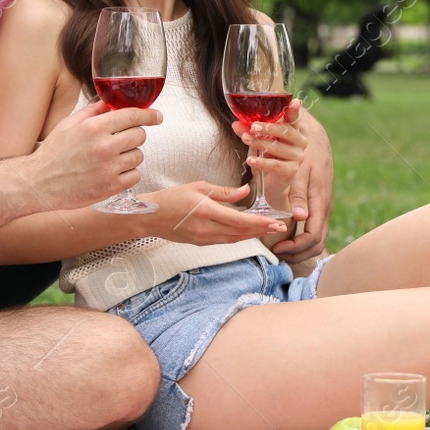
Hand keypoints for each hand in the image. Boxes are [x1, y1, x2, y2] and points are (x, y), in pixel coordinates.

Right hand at [26, 100, 160, 208]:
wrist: (39, 183)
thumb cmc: (53, 154)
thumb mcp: (69, 124)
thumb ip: (93, 111)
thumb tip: (112, 102)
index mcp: (94, 127)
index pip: (133, 115)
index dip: (149, 115)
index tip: (156, 116)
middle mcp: (104, 146)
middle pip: (140, 135)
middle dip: (133, 135)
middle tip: (120, 140)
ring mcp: (109, 168)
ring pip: (138, 156)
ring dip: (129, 155)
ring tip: (111, 158)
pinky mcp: (111, 187)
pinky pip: (135, 175)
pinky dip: (128, 173)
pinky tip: (112, 172)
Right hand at [138, 181, 289, 244]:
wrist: (149, 217)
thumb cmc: (171, 198)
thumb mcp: (198, 187)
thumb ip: (223, 191)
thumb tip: (245, 191)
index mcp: (206, 212)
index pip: (239, 220)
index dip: (259, 223)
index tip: (275, 222)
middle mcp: (206, 229)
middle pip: (241, 233)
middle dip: (262, 230)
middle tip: (280, 227)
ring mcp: (203, 238)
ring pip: (235, 239)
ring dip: (253, 234)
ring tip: (268, 229)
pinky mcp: (201, 242)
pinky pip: (225, 240)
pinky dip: (239, 236)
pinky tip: (248, 232)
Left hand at [232, 101, 306, 209]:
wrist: (270, 184)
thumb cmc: (266, 158)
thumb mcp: (256, 142)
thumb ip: (248, 132)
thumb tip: (236, 123)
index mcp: (292, 131)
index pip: (294, 118)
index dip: (294, 110)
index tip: (294, 102)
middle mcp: (299, 142)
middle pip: (286, 131)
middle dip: (268, 127)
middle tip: (253, 126)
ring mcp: (297, 157)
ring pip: (278, 147)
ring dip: (260, 143)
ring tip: (246, 140)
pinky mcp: (291, 170)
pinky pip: (275, 164)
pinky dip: (261, 162)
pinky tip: (250, 160)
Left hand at [271, 105, 333, 262]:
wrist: (316, 139)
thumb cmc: (305, 153)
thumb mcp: (299, 172)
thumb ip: (299, 194)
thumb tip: (300, 217)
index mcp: (320, 203)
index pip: (312, 237)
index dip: (295, 247)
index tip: (277, 247)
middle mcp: (325, 209)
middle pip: (316, 243)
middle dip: (298, 254)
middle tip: (277, 253)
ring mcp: (323, 208)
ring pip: (317, 239)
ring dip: (300, 249)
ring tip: (280, 249)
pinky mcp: (319, 205)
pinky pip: (314, 230)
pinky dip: (302, 239)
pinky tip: (287, 237)